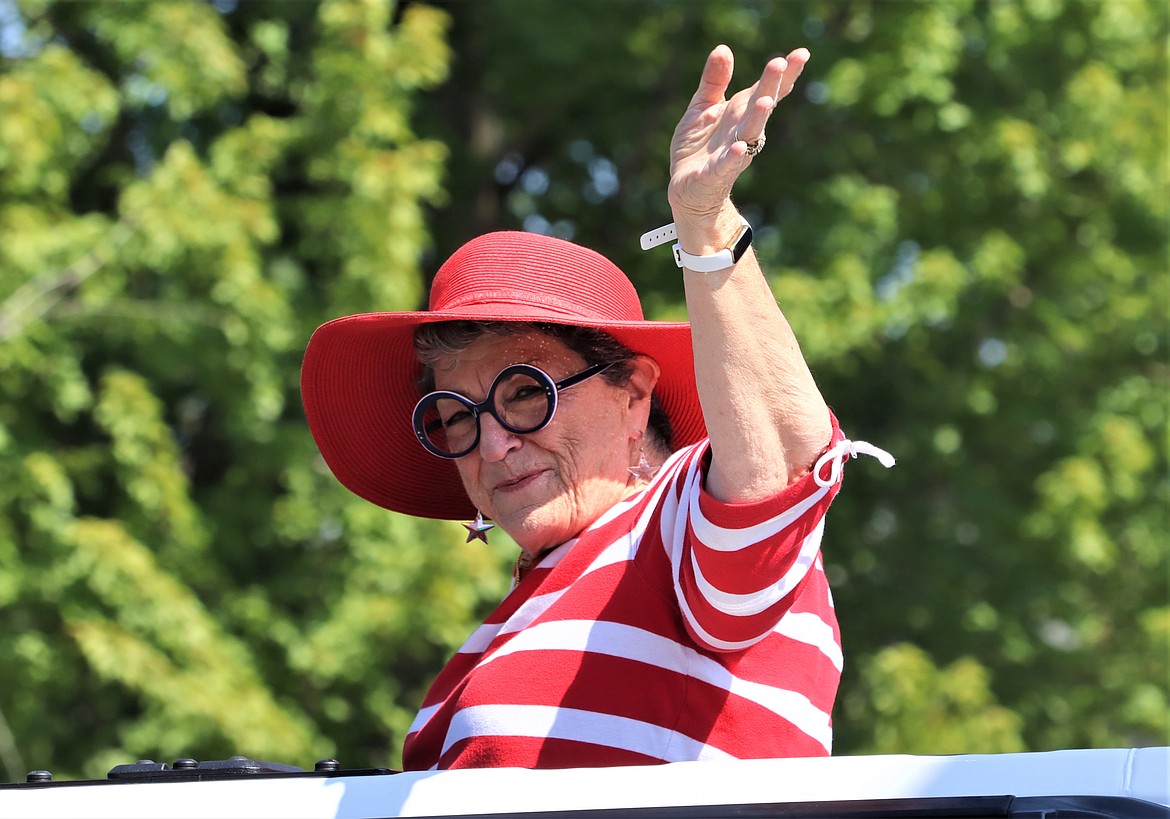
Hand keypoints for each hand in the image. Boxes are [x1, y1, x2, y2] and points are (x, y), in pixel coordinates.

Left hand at [668, 45, 808, 229]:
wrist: (687, 188)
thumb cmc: (699, 147)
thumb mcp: (703, 107)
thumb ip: (714, 81)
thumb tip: (723, 48)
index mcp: (741, 112)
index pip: (765, 90)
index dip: (783, 73)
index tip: (801, 53)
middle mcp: (742, 131)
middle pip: (760, 106)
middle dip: (770, 86)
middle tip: (780, 63)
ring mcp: (732, 153)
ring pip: (749, 134)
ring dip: (757, 117)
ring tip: (765, 101)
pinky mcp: (715, 174)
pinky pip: (725, 165)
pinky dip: (733, 158)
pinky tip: (739, 149)